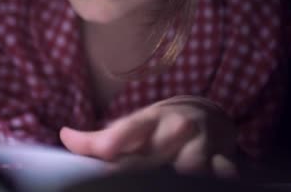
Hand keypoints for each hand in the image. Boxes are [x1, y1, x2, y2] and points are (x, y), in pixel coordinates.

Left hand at [60, 96, 237, 176]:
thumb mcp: (131, 127)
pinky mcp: (223, 156)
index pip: (130, 128)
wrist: (204, 114)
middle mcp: (175, 127)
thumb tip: (65, 137)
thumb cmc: (158, 127)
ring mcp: (201, 142)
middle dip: (152, 162)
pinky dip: (222, 175)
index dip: (116, 138)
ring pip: (193, 164)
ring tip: (178, 175)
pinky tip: (219, 177)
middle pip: (161, 151)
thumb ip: (97, 139)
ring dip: (185, 171)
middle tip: (142, 174)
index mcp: (148, 120)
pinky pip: (225, 170)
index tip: (104, 148)